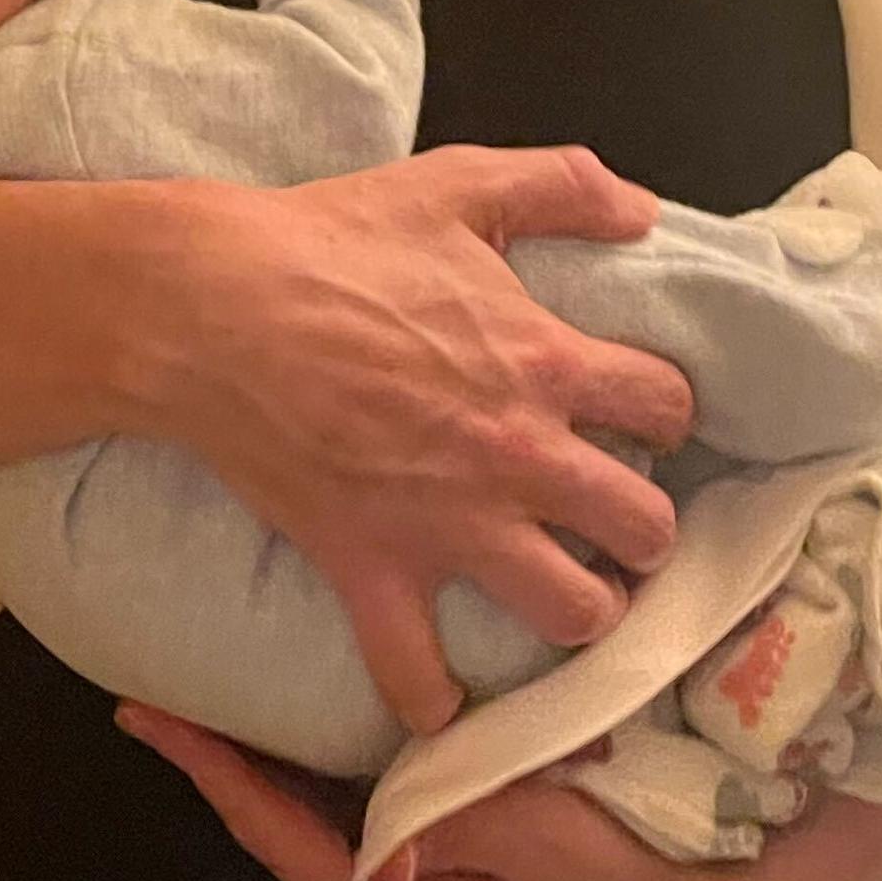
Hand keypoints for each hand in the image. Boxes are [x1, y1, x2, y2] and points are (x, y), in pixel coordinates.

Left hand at [122, 722, 881, 880]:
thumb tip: (379, 811)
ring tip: (254, 682)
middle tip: (187, 677)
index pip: (272, 827)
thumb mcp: (541, 845)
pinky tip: (367, 721)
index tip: (142, 709)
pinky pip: (395, 820)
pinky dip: (371, 768)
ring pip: (341, 821)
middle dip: (245, 756)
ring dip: (306, 759)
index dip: (208, 764)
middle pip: (294, 825)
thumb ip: (450, 817)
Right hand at [148, 150, 696, 731]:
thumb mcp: (457, 183)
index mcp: (545, 362)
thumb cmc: (332, 240)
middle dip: (644, 526)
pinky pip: (416, 675)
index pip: (667, 405)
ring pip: (571, 613)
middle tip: (616, 515)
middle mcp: (518, 457)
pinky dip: (433, 697)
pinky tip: (443, 694)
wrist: (214, 308)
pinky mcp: (374, 570)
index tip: (639, 411)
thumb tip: (643, 207)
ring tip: (564, 593)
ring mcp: (449, 526)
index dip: (664, 407)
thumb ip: (562, 183)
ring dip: (580, 611)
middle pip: (644, 527)